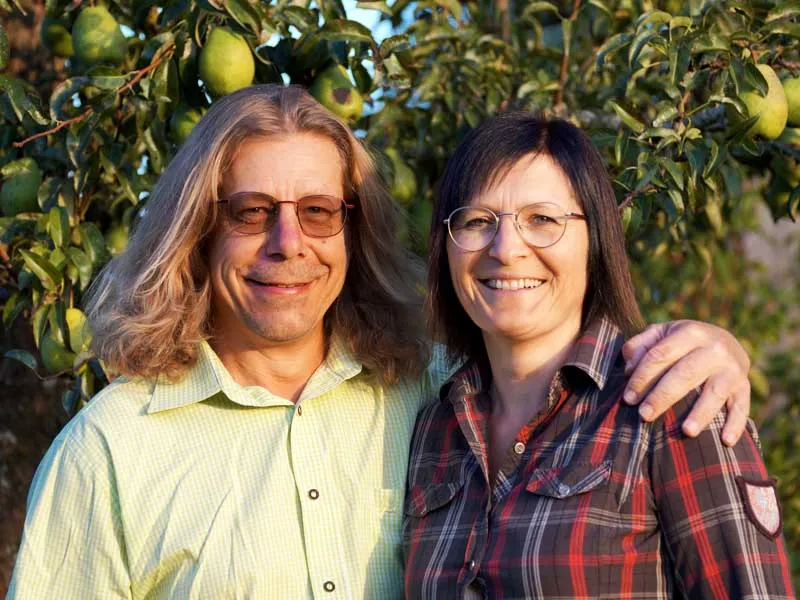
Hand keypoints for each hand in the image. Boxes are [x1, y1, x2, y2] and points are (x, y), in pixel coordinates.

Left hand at [621, 320, 750, 445]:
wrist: (722, 341)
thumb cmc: (680, 342)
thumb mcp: (660, 334)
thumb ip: (640, 345)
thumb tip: (629, 368)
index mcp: (690, 332)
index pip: (661, 355)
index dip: (642, 377)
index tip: (628, 398)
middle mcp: (714, 348)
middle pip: (685, 373)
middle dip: (663, 396)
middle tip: (644, 415)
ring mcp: (732, 368)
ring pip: (715, 392)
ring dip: (701, 413)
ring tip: (686, 432)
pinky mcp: (744, 387)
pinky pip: (742, 406)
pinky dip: (736, 424)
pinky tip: (726, 441)